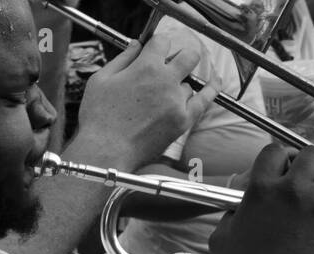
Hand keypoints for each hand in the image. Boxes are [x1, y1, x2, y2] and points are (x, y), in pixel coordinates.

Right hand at [73, 33, 216, 170]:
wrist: (105, 152)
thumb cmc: (98, 118)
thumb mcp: (100, 80)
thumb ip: (122, 58)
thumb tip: (137, 45)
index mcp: (145, 66)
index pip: (163, 41)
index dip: (157, 44)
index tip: (154, 50)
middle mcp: (166, 80)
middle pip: (188, 55)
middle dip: (180, 56)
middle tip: (169, 65)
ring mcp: (176, 101)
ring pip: (187, 84)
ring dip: (177, 86)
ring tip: (159, 100)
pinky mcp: (183, 121)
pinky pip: (205, 100)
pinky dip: (212, 88)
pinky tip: (215, 81)